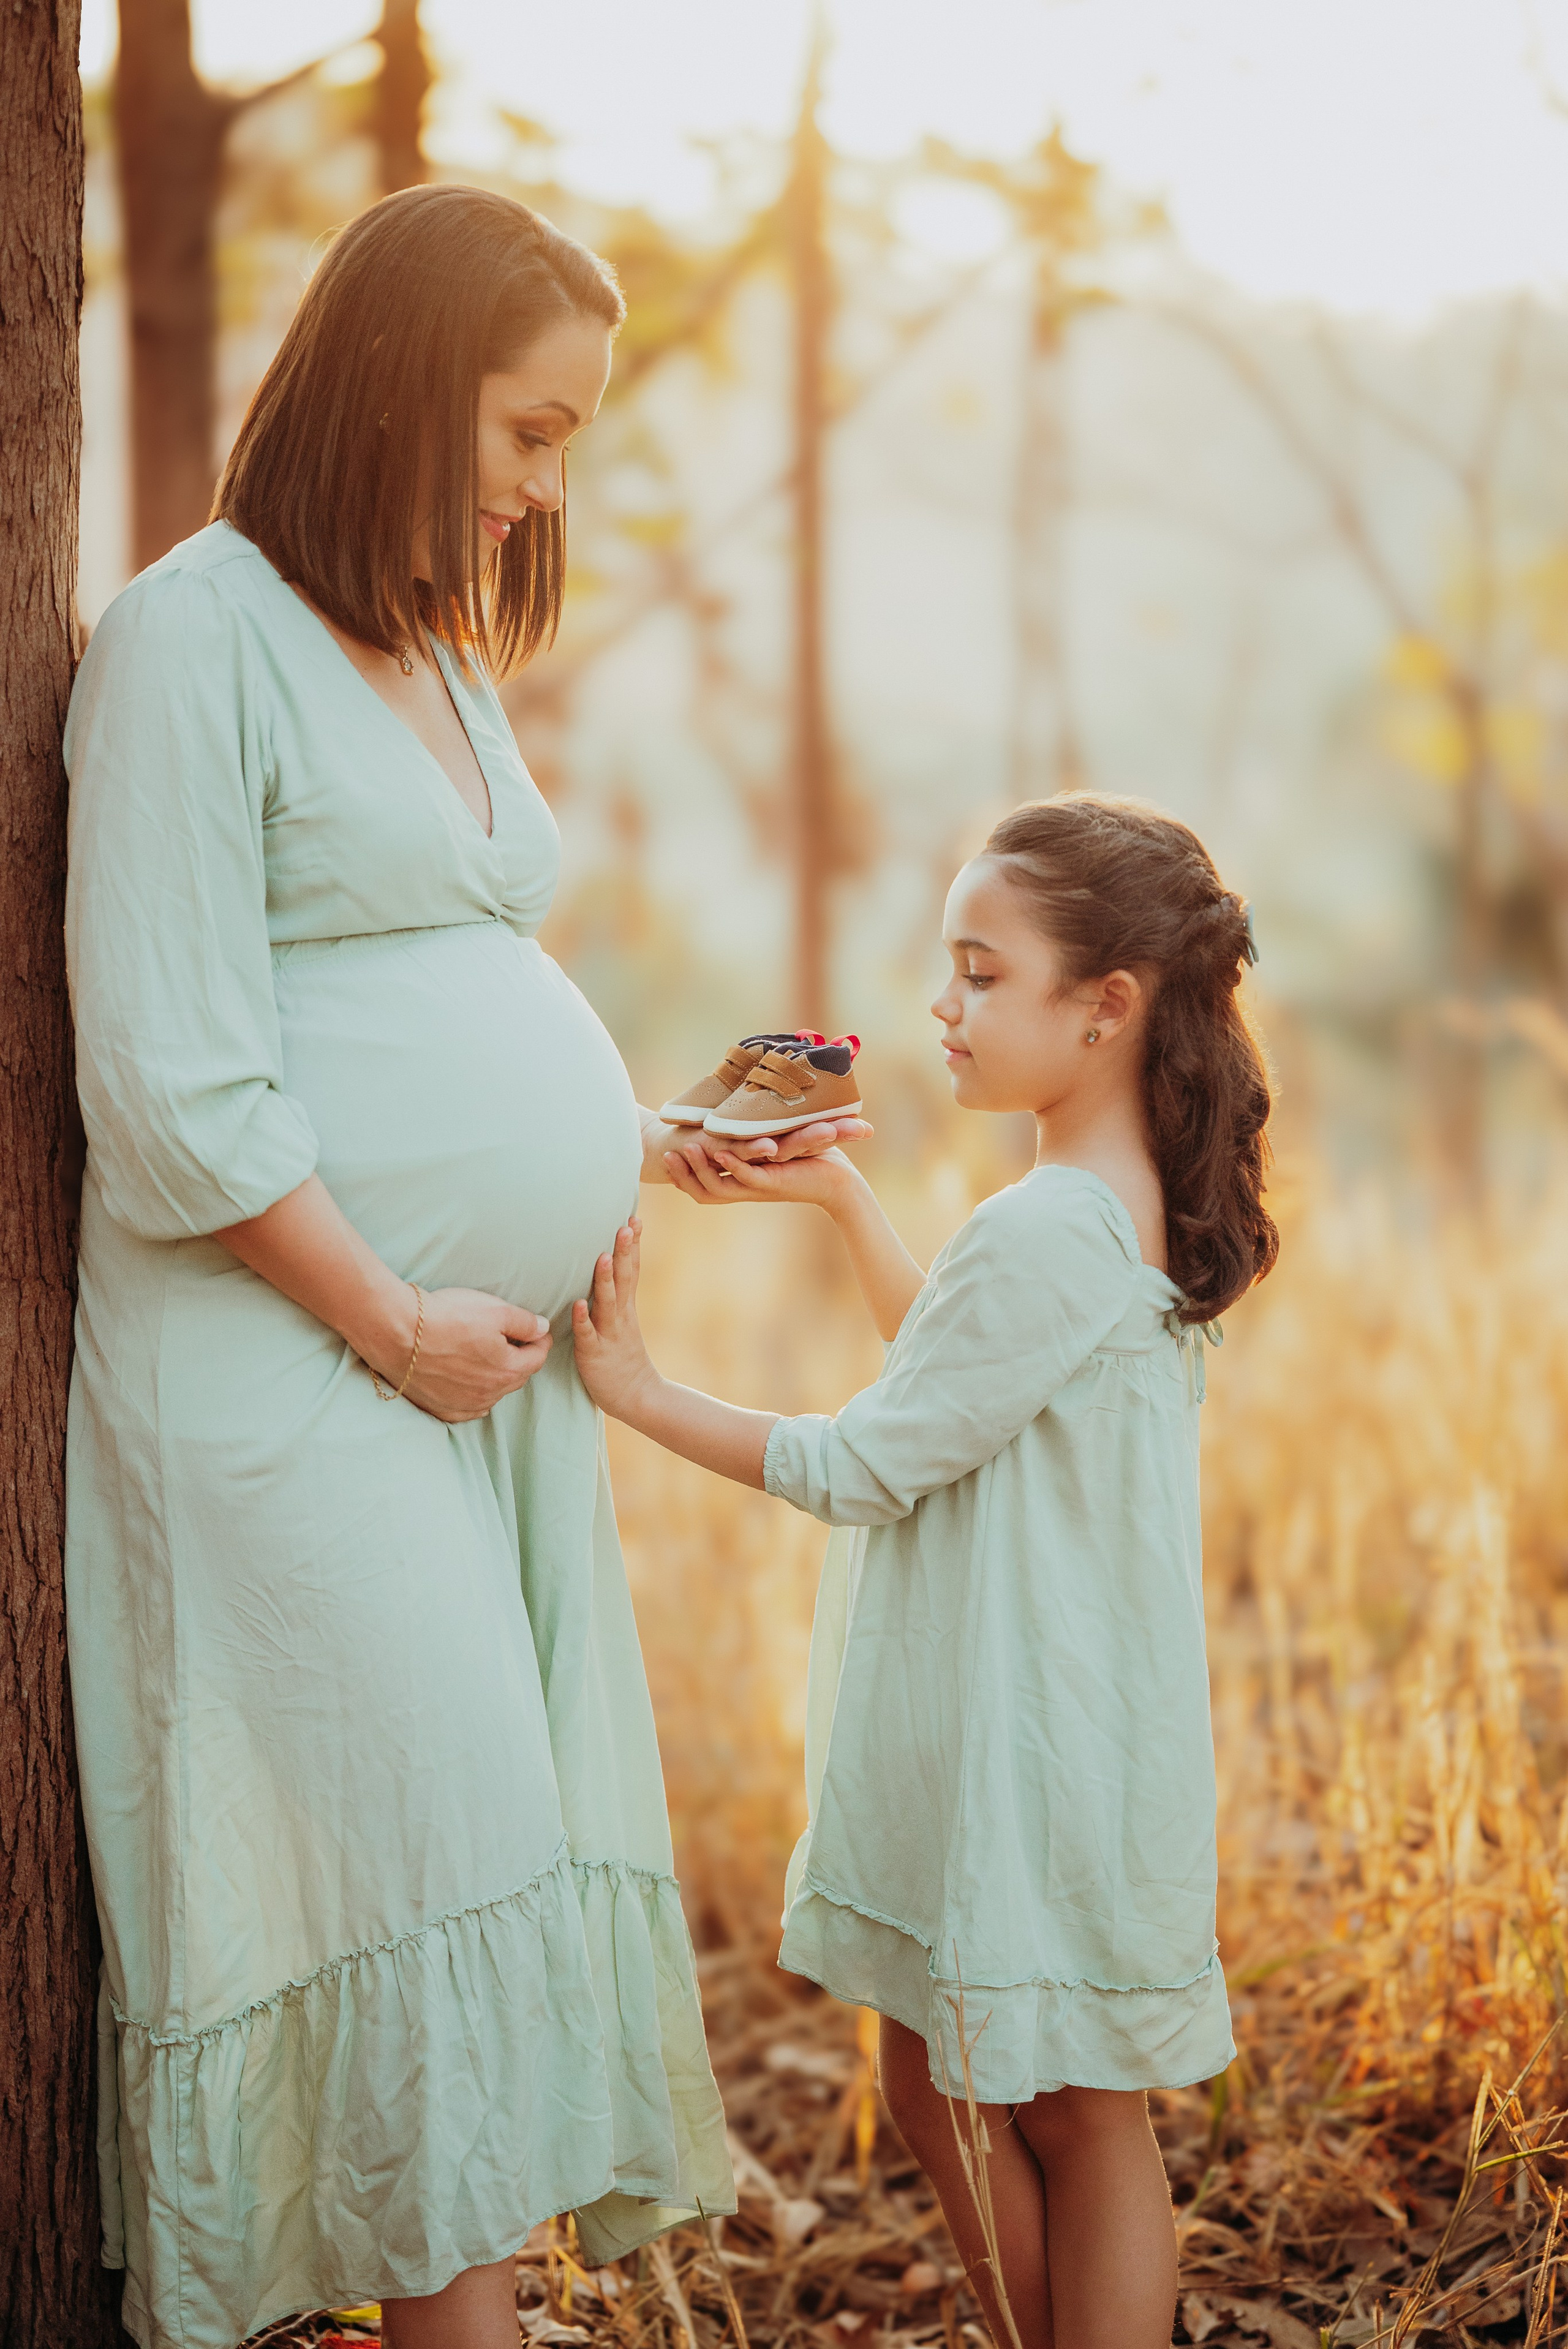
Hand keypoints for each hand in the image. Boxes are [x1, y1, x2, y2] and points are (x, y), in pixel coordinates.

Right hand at [379, 1286, 552, 1423]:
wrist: (396, 1332)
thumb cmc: (446, 1317)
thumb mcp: (494, 1310)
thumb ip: (524, 1322)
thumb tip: (542, 1329)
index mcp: (507, 1369)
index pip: (537, 1357)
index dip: (541, 1341)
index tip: (539, 1332)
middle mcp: (489, 1394)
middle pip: (517, 1377)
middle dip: (521, 1359)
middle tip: (517, 1341)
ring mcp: (464, 1404)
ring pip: (493, 1393)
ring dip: (498, 1377)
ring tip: (491, 1359)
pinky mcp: (440, 1408)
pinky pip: (468, 1409)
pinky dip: (475, 1397)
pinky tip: (471, 1385)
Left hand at [571, 1219, 658, 1419]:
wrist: (638, 1396)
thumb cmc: (624, 1358)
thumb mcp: (622, 1322)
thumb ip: (615, 1296)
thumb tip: (607, 1269)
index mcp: (626, 1308)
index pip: (631, 1270)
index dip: (633, 1245)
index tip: (635, 1218)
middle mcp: (620, 1317)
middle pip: (624, 1279)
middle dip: (625, 1251)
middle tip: (627, 1224)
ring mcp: (608, 1335)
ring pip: (607, 1303)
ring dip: (604, 1279)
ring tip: (602, 1256)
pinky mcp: (594, 1355)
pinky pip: (588, 1335)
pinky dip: (584, 1320)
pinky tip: (578, 1304)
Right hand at [672, 1142, 861, 1211]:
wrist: (841, 1183)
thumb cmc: (814, 1159)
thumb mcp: (779, 1139)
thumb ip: (756, 1129)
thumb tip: (742, 1105)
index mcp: (744, 1179)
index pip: (704, 1181)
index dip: (683, 1173)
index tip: (664, 1157)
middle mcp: (748, 1185)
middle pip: (704, 1188)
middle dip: (681, 1174)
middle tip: (663, 1158)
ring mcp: (759, 1185)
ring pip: (720, 1185)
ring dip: (700, 1168)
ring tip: (683, 1151)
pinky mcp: (774, 1180)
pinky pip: (746, 1174)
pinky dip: (731, 1164)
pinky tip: (718, 1153)